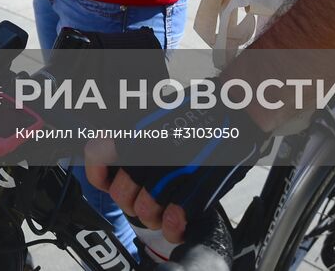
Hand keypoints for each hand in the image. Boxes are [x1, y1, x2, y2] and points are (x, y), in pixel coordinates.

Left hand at [86, 99, 268, 243]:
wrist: (238, 109)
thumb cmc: (199, 108)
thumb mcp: (154, 111)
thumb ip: (129, 133)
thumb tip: (110, 149)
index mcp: (135, 132)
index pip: (96, 157)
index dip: (99, 173)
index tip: (107, 179)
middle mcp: (148, 155)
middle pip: (122, 195)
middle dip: (131, 199)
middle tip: (145, 194)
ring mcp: (171, 176)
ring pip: (145, 213)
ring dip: (154, 214)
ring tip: (166, 205)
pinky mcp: (195, 195)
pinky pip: (173, 224)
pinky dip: (175, 227)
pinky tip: (180, 218)